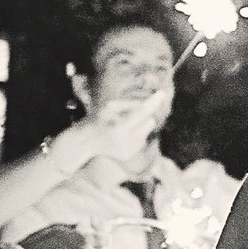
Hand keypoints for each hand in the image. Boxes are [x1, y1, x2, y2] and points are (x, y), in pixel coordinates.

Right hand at [57, 88, 171, 166]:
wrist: (86, 141)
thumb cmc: (98, 119)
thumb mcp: (109, 107)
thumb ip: (128, 105)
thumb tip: (149, 104)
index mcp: (118, 128)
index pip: (140, 113)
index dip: (152, 103)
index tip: (161, 93)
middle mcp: (124, 142)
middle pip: (149, 122)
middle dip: (146, 115)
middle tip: (132, 113)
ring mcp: (127, 151)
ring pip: (147, 131)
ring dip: (140, 125)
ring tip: (123, 126)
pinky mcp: (128, 155)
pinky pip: (141, 140)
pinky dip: (136, 135)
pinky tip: (122, 136)